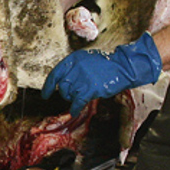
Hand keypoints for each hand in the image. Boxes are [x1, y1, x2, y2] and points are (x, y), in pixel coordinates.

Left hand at [42, 32, 163, 115]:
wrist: (123, 66)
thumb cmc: (106, 64)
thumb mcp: (86, 59)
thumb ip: (74, 68)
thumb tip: (64, 81)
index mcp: (73, 59)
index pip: (55, 74)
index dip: (48, 86)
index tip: (45, 94)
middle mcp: (76, 67)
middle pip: (62, 86)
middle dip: (65, 93)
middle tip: (71, 95)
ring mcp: (83, 78)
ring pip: (70, 94)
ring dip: (73, 98)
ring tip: (80, 97)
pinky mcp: (90, 88)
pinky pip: (77, 102)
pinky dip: (75, 108)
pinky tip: (74, 111)